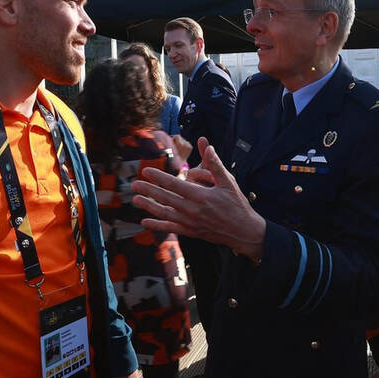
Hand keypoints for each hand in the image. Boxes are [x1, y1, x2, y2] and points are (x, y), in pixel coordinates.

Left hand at [132, 137, 265, 261]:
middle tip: (134, 184)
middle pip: (165, 198)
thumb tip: (207, 145)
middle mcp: (192, 210)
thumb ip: (215, 164)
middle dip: (148, 190)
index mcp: (201, 196)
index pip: (174, 184)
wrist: (244, 231)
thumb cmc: (237, 204)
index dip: (158, 177)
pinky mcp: (191, 232)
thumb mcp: (228, 182)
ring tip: (135, 199)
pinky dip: (157, 226)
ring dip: (149, 206)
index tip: (146, 171)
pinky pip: (171, 228)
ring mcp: (190, 223)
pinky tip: (145, 222)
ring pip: (165, 213)